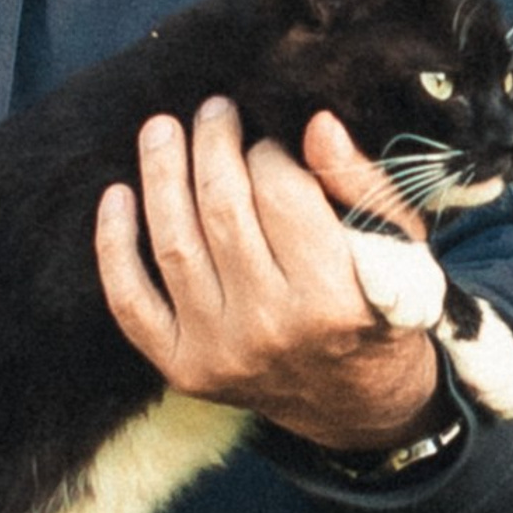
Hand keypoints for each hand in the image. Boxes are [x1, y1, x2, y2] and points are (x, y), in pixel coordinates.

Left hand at [95, 100, 444, 453]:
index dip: (269, 151)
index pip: (282, 193)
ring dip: (160, 175)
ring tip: (160, 131)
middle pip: (222, 210)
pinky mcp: (183, 369)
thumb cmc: (378, 305)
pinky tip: (116, 196)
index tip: (270, 140)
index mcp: (333, 295)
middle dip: (212, 146)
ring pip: (174, 244)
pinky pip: (131, 302)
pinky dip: (114, 246)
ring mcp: (220, 351)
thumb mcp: (398, 245)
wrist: (356, 400)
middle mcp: (272, 327)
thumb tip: (315, 124)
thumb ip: (362, 183)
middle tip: (213, 111)